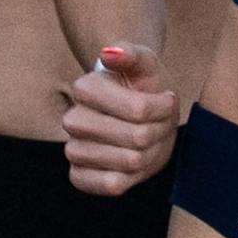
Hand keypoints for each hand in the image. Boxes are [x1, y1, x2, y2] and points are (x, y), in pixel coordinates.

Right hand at [53, 26, 182, 203]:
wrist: (137, 115)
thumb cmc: (142, 85)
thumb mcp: (146, 63)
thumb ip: (132, 53)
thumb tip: (110, 52)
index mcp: (85, 88)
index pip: (139, 110)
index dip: (162, 108)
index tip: (165, 100)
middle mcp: (72, 119)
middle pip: (137, 138)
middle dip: (158, 131)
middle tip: (158, 122)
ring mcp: (73, 150)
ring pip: (130, 162)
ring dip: (150, 153)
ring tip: (147, 139)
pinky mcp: (78, 176)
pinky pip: (111, 185)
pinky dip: (132, 177)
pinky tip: (133, 161)